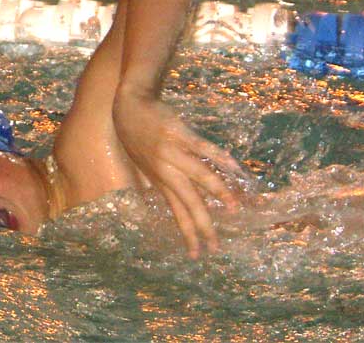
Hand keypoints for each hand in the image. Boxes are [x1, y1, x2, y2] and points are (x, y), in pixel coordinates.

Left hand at [113, 87, 245, 258]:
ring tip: (232, 208)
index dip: (188, 234)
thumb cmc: (139, 137)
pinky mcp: (180, 134)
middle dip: (203, 226)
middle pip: (188, 202)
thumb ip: (163, 181)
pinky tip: (234, 166)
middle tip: (216, 247)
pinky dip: (219, 156)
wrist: (129, 107)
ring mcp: (173, 152)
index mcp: (161, 181)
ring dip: (217, 192)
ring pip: (199, 176)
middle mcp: (166, 171)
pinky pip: (203, 147)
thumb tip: (179, 197)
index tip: (197, 255)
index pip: (177, 213)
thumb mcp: (146, 166)